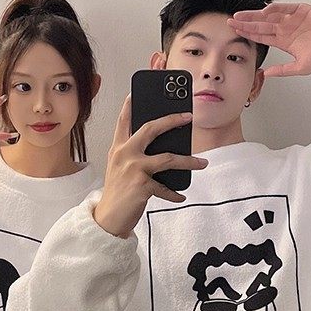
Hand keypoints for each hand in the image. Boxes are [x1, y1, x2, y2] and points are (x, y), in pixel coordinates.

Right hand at [93, 96, 207, 236]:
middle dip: (172, 120)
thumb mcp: (119, 169)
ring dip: (188, 161)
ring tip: (202, 163)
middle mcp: (124, 154)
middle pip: (151, 129)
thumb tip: (160, 148)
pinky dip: (174, 194)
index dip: (130, 105)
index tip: (136, 92)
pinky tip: (180, 196)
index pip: (124, 121)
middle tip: (188, 117)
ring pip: (167, 158)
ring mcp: (133, 169)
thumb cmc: (117, 194)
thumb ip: (133, 155)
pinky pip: (165, 187)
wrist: (108, 218)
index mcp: (118, 149)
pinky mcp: (142, 185)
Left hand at [228, 3, 310, 77]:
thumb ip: (282, 70)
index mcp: (284, 41)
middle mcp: (286, 29)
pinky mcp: (302, 10)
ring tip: (242, 15)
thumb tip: (265, 74)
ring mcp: (293, 19)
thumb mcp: (299, 68)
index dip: (248, 34)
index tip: (235, 33)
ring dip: (255, 15)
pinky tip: (264, 10)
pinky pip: (286, 7)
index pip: (262, 37)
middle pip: (261, 25)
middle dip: (246, 23)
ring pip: (270, 15)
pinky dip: (276, 8)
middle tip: (231, 22)